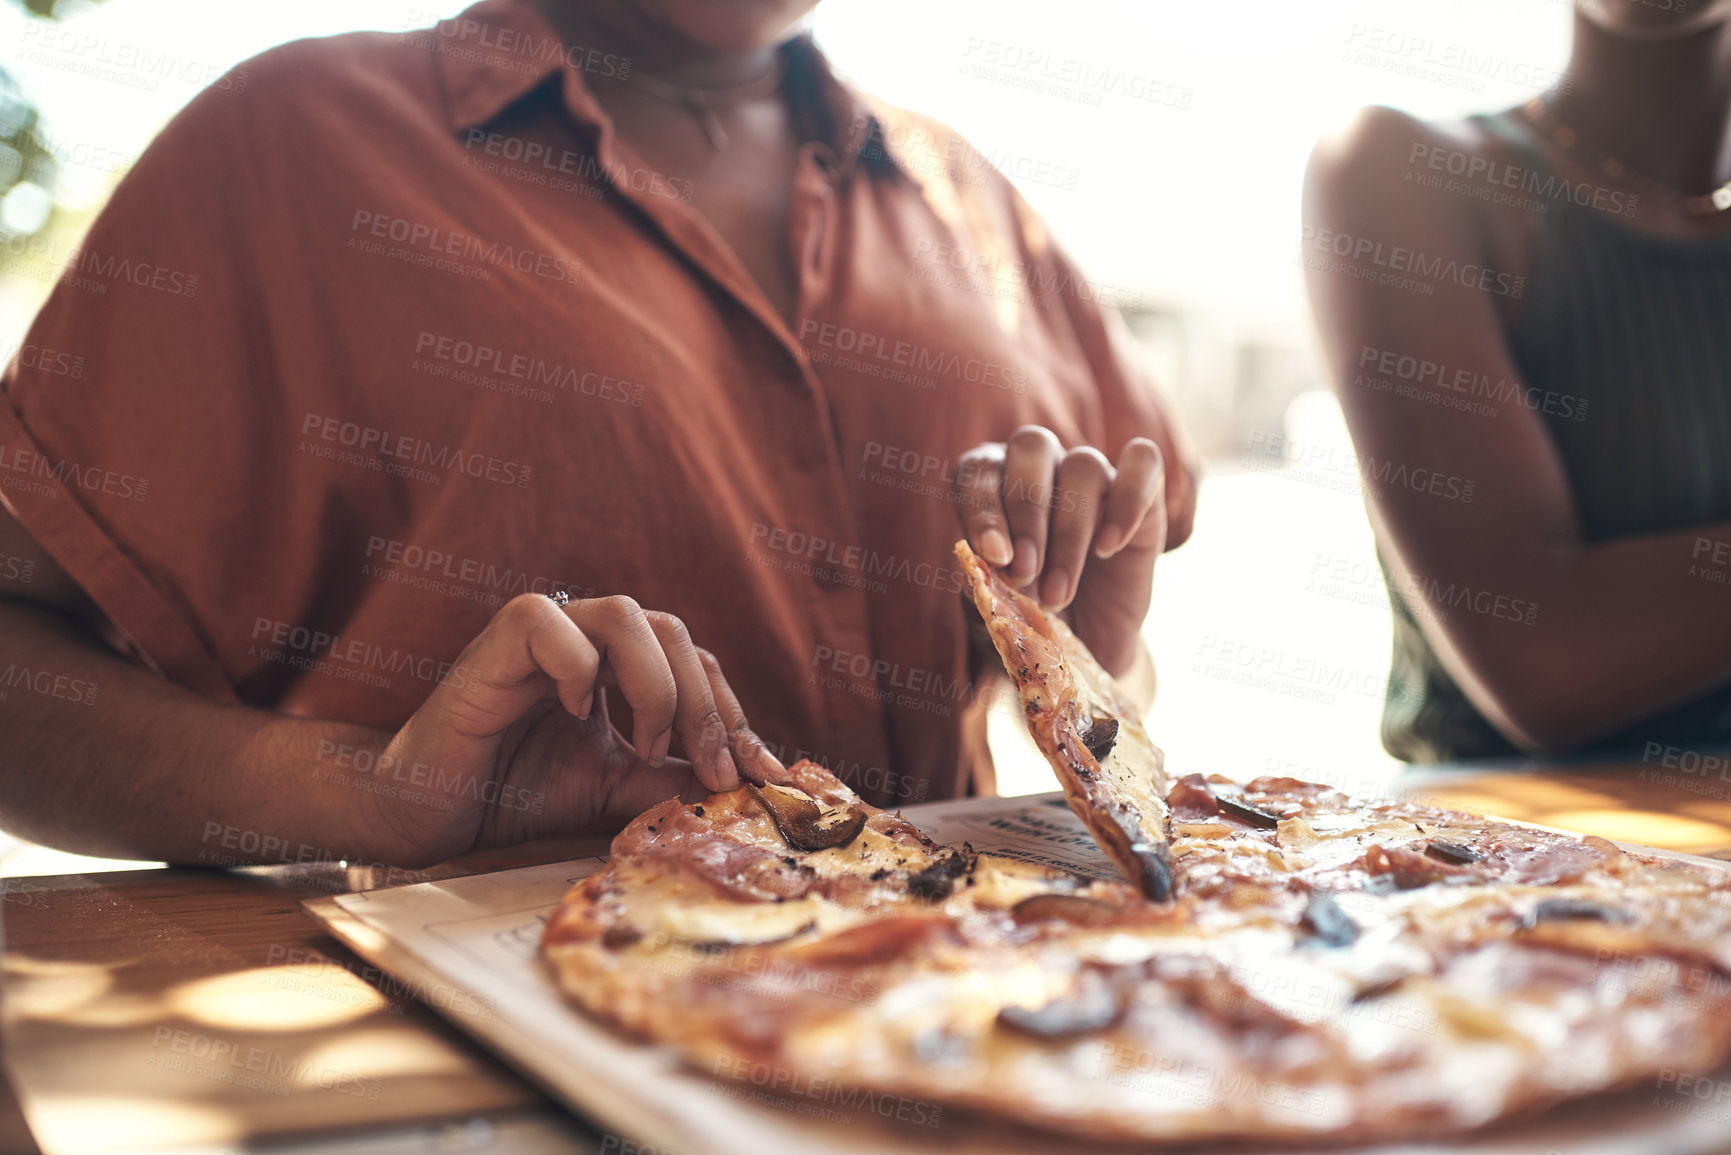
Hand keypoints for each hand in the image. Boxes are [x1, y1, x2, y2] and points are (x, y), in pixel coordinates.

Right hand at [359, 594, 779, 866]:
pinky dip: (577, 667)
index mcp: (617, 667)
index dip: (731, 714)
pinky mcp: (496, 643)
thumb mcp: (616, 789)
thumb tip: (746, 783)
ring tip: (646, 747)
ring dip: (655, 686)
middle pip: (674, 635)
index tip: (758, 774)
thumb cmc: (514, 794)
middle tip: (717, 770)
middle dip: (706, 706)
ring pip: (626, 616)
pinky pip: (550, 622)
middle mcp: (586, 639)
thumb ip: (673, 778)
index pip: (695, 665)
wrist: (433, 816)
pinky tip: (577, 716)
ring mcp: (542, 635)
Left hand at [953, 426, 1168, 674]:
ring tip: (1057, 593)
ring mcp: (1094, 475)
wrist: (1085, 647)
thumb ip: (978, 593)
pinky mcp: (1142, 492)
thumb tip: (972, 569)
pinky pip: (1142, 463)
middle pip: (1032, 447)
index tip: (994, 556)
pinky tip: (1109, 547)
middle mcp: (1041, 466)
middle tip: (1025, 574)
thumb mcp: (995, 617)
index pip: (979, 470)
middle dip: (1026, 513)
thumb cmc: (1028, 621)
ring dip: (1069, 532)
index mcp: (992, 482)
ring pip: (1084, 464)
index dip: (984, 508)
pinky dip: (1128, 499)